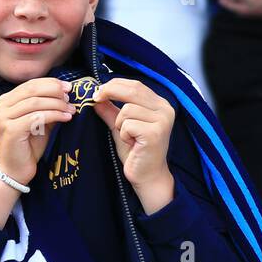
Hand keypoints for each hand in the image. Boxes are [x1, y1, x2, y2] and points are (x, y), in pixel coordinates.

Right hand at [0, 77, 76, 184]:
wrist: (14, 170)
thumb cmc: (27, 146)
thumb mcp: (40, 122)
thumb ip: (48, 108)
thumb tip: (66, 95)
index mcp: (6, 101)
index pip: (30, 84)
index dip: (51, 83)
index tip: (68, 87)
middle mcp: (1, 106)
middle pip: (32, 90)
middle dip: (55, 91)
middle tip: (70, 97)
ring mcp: (3, 118)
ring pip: (35, 103)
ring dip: (57, 104)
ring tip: (71, 109)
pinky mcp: (10, 130)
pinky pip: (36, 117)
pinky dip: (54, 115)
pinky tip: (66, 118)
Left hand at [93, 78, 175, 213]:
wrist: (148, 176)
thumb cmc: (136, 152)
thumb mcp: (121, 127)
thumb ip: (111, 111)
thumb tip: (96, 97)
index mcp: (160, 104)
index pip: (135, 85)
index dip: (114, 84)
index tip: (98, 92)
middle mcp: (165, 109)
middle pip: (132, 90)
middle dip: (109, 92)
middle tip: (96, 99)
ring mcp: (162, 121)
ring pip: (127, 110)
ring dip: (119, 124)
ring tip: (128, 137)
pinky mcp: (155, 133)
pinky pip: (128, 125)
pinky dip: (123, 134)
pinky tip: (132, 143)